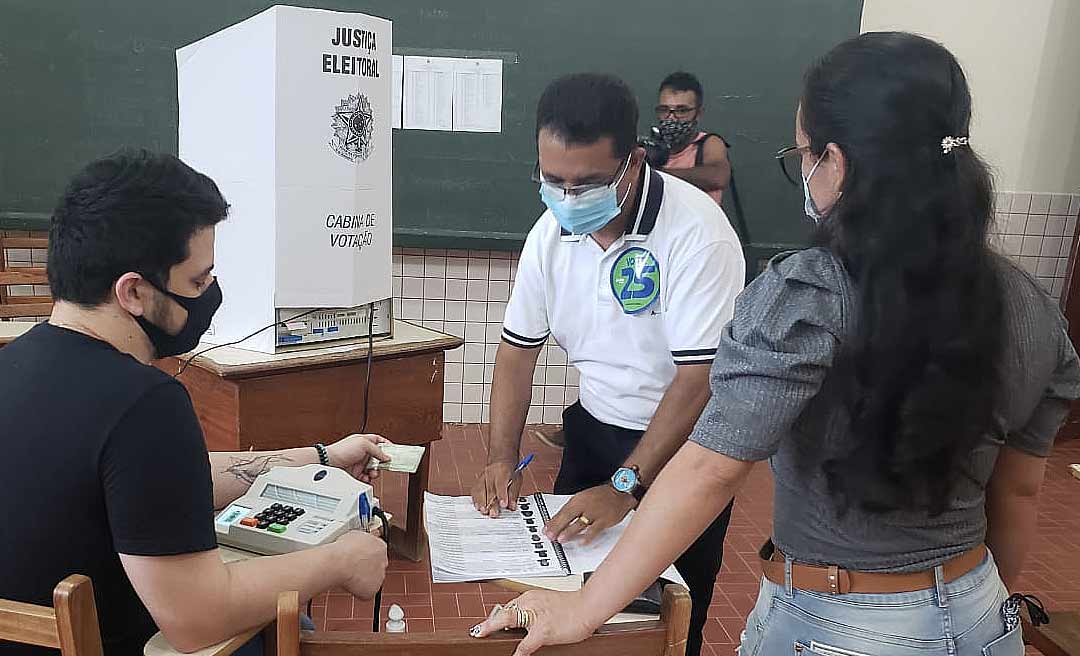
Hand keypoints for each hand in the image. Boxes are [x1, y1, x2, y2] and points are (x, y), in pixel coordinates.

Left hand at [326, 434, 390, 482]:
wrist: (329, 463)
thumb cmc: (342, 450)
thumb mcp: (364, 444)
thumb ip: (377, 450)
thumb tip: (386, 457)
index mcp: (364, 441)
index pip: (379, 441)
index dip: (387, 445)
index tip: (394, 451)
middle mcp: (362, 452)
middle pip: (378, 457)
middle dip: (382, 463)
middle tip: (384, 465)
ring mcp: (359, 463)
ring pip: (373, 469)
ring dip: (375, 472)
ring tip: (372, 473)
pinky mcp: (356, 473)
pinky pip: (366, 477)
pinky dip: (368, 479)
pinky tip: (365, 477)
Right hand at [334, 530, 387, 598]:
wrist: (340, 563)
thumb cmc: (343, 549)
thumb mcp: (355, 536)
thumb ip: (362, 543)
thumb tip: (357, 545)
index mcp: (380, 547)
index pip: (377, 553)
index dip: (366, 557)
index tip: (358, 559)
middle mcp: (383, 561)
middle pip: (377, 567)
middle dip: (367, 569)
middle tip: (353, 569)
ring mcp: (380, 576)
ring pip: (372, 581)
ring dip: (362, 580)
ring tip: (348, 576)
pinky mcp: (373, 589)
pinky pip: (366, 592)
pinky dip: (358, 591)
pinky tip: (349, 585)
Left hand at [469, 590, 600, 655]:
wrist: (588, 606)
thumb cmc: (572, 607)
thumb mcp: (547, 603)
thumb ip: (532, 611)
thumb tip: (520, 623)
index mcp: (529, 597)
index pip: (507, 607)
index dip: (495, 618)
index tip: (485, 625)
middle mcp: (530, 603)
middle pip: (503, 613)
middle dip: (489, 623)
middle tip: (478, 632)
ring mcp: (535, 616)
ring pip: (509, 622)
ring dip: (495, 630)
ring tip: (484, 635)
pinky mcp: (543, 630)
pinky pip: (525, 644)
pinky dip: (518, 652)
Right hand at [471, 461, 521, 517]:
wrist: (501, 459)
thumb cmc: (509, 470)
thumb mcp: (516, 480)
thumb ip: (513, 494)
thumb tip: (512, 505)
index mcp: (502, 471)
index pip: (501, 484)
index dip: (502, 495)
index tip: (504, 504)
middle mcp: (491, 473)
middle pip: (489, 490)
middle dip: (491, 503)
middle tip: (493, 514)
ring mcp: (483, 477)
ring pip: (480, 490)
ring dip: (481, 502)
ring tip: (484, 511)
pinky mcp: (478, 481)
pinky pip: (475, 491)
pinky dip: (476, 500)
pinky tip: (478, 506)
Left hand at [543, 485, 634, 543]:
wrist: (620, 492)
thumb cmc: (601, 496)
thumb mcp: (583, 498)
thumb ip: (572, 510)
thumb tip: (558, 522)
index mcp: (578, 499)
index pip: (562, 511)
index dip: (553, 521)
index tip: (545, 530)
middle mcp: (585, 505)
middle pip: (568, 517)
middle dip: (557, 527)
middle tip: (550, 536)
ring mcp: (595, 513)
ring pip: (580, 523)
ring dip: (569, 532)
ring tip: (561, 539)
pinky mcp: (605, 520)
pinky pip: (595, 529)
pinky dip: (588, 536)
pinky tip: (583, 542)